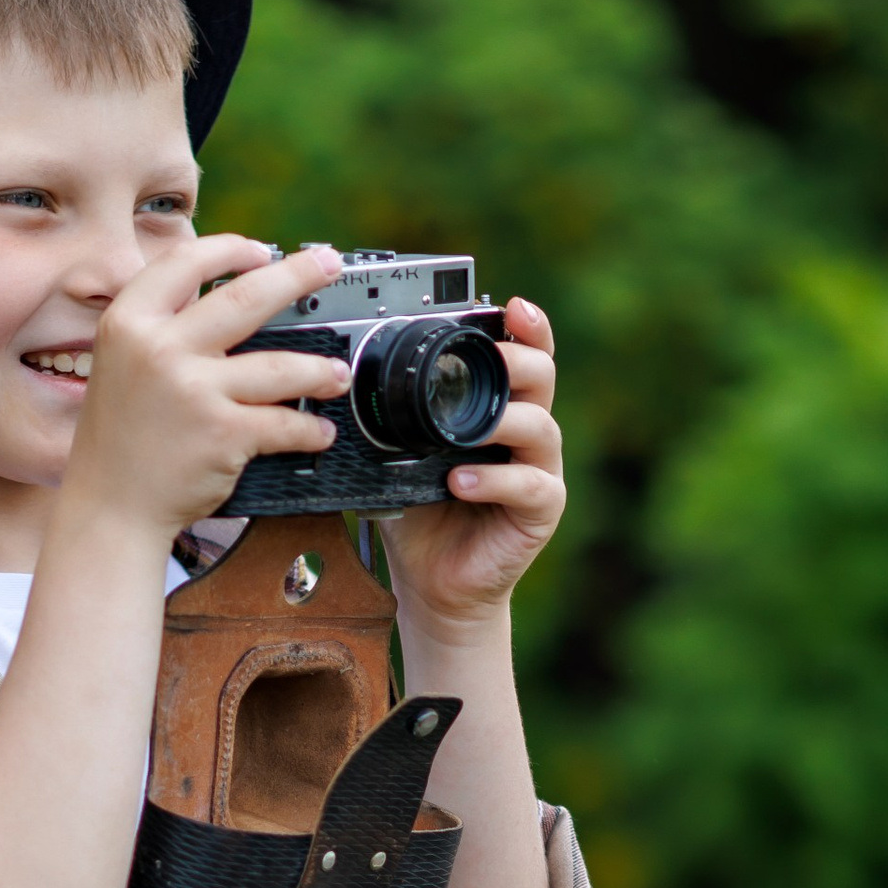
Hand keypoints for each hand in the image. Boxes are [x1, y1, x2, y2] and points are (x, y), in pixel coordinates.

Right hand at [64, 234, 351, 541]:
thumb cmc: (120, 439)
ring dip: (319, 370)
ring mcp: (193, 390)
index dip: (231, 250)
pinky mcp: (222, 433)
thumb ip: (163, 327)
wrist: (109, 506)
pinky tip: (318, 430)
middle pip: (247, 296)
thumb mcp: (121, 364)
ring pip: (280, 365)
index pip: (187, 262)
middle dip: (299, 275)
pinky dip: (308, 429)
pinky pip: (283, 422)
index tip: (263, 252)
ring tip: (337, 374)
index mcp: (130, 322)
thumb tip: (226, 295)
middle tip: (329, 265)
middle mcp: (159, 348)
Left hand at [379, 294, 566, 640]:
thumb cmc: (421, 513)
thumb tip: (345, 377)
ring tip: (467, 434)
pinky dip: (494, 480)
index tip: (512, 306)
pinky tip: (460, 482)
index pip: (524, 358)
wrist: (434, 581)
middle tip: (494, 358)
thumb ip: (393, 418)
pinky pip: (529, 486)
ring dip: (502, 423)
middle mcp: (526, 433)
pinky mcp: (541, 510)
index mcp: (498, 409)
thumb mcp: (401, 455)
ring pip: (540, 428)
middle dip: (520, 361)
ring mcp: (539, 470)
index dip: (526, 329)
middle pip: (542, 379)